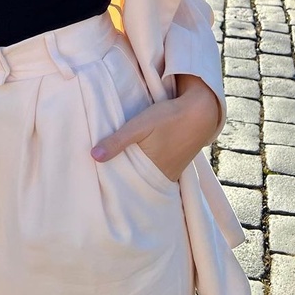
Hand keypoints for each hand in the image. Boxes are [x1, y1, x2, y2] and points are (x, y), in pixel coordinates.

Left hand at [91, 75, 220, 181]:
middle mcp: (162, 178)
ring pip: (144, 175)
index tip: (95, 179)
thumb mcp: (140, 125)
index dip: (112, 182)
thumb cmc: (169, 117)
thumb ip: (117, 140)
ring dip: (133, 170)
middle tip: (99, 173)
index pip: (126, 185)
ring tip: (113, 165)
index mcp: (152, 173)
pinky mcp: (175, 164)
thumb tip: (93, 156)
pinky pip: (154, 170)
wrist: (201, 110)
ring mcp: (170, 172)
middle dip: (120, 177)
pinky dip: (144, 166)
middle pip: (135, 181)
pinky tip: (136, 157)